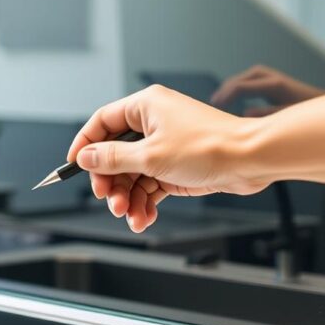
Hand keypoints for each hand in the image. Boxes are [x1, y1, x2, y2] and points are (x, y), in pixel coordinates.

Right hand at [68, 85, 268, 232]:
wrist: (251, 160)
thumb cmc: (209, 146)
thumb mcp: (151, 156)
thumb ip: (113, 158)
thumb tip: (85, 157)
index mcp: (145, 106)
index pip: (102, 122)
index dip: (85, 144)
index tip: (73, 166)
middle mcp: (154, 123)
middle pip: (115, 153)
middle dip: (110, 181)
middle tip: (109, 200)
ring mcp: (165, 145)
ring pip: (133, 173)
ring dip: (128, 197)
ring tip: (129, 215)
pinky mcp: (176, 166)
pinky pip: (150, 184)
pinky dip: (145, 202)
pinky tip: (143, 218)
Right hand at [210, 65, 323, 116]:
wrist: (317, 100)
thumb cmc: (304, 111)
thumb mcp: (288, 115)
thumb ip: (267, 115)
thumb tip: (244, 113)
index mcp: (273, 84)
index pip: (241, 87)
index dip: (225, 96)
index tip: (214, 108)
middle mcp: (267, 76)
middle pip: (236, 81)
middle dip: (222, 93)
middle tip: (209, 107)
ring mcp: (264, 74)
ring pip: (237, 80)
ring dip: (226, 91)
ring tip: (215, 105)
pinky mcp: (263, 77)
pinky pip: (242, 82)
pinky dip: (232, 90)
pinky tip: (226, 100)